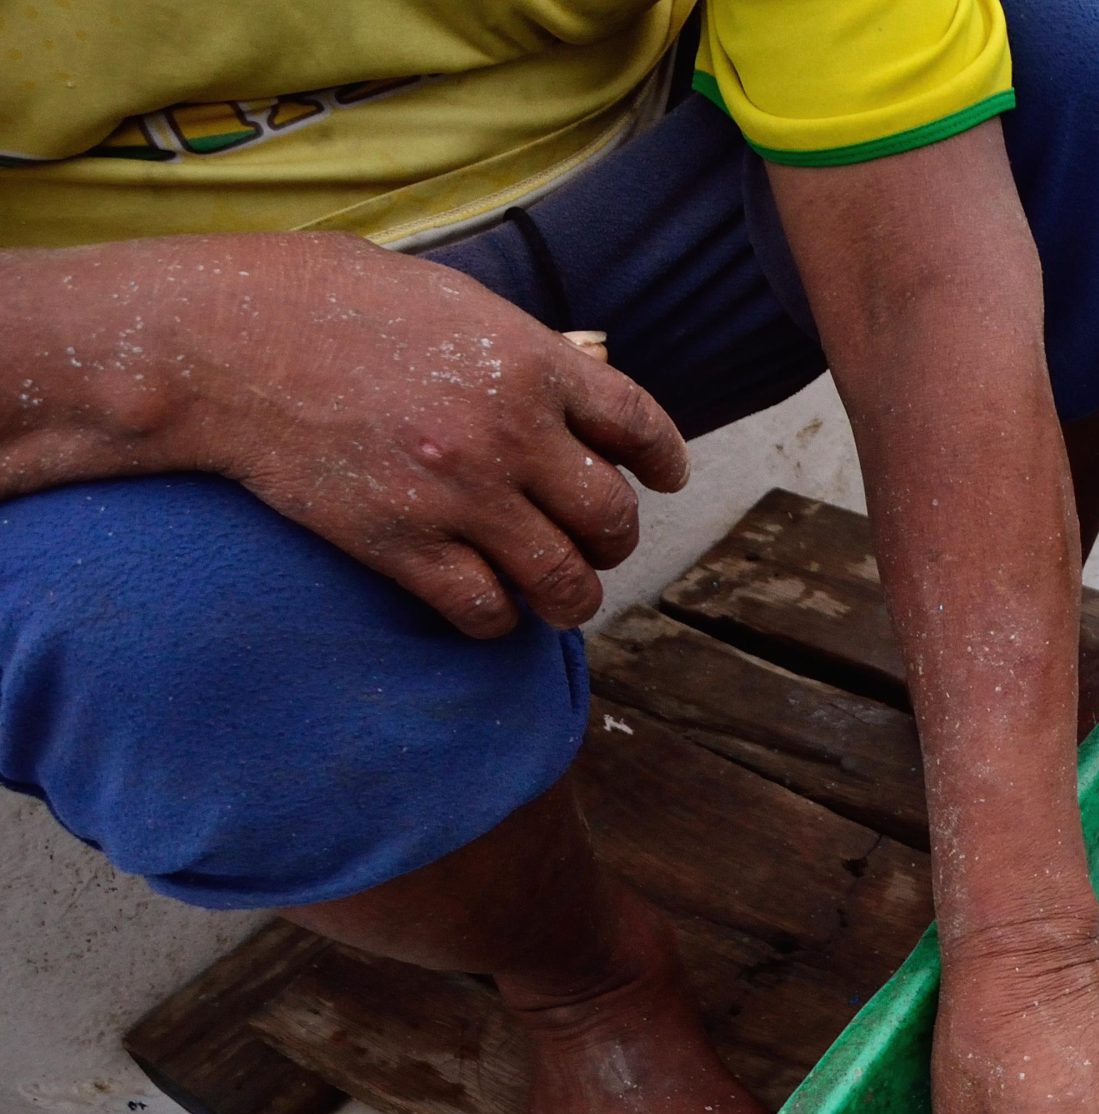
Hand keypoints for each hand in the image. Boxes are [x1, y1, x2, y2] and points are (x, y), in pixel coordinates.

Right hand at [6, 232, 687, 635]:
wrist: (221, 344)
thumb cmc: (326, 303)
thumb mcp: (449, 299)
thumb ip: (520, 348)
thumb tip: (577, 383)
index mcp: (529, 362)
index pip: (640, 426)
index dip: (663, 461)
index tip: (667, 480)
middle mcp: (509, 434)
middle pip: (614, 519)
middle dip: (614, 540)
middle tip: (597, 544)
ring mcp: (459, 496)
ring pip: (567, 583)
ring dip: (573, 595)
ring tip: (557, 591)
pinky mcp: (402, 547)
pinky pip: (488, 612)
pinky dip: (500, 618)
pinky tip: (489, 604)